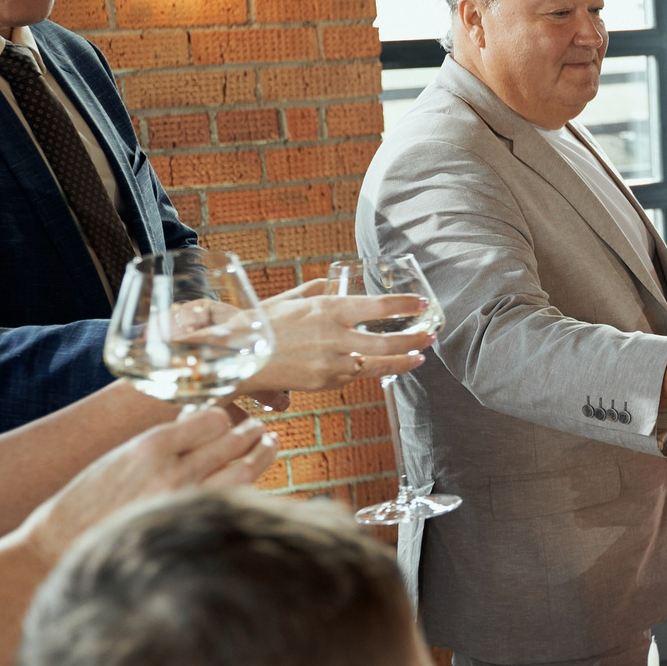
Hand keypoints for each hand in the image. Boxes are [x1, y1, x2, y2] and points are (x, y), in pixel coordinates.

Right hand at [24, 406, 278, 565]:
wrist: (61, 544)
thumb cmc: (88, 498)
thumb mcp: (120, 457)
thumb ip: (161, 441)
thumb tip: (195, 420)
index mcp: (151, 447)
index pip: (211, 419)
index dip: (221, 417)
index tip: (224, 418)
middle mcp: (173, 472)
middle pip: (231, 442)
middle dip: (249, 432)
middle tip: (258, 428)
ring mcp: (186, 502)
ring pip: (243, 470)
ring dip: (261, 453)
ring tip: (269, 443)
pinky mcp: (190, 525)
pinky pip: (233, 500)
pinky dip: (249, 485)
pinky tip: (255, 477)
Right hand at [252, 283, 432, 391]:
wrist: (235, 357)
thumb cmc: (260, 324)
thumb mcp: (290, 299)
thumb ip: (315, 291)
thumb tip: (332, 284)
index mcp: (326, 308)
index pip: (377, 306)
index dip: (404, 306)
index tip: (422, 304)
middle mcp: (333, 335)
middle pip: (387, 339)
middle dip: (414, 338)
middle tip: (431, 336)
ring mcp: (330, 361)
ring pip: (378, 363)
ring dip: (403, 360)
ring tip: (419, 357)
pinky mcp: (324, 381)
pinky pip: (357, 376)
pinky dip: (375, 372)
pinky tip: (388, 369)